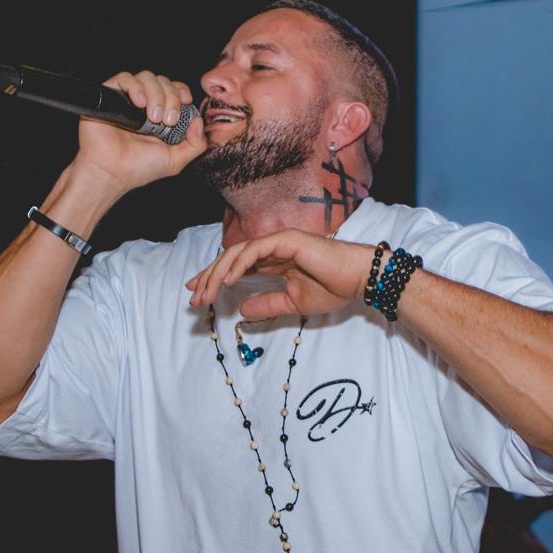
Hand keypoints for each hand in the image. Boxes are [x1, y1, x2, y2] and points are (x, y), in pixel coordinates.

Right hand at [73, 70, 206, 191]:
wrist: (112, 172)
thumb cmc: (139, 168)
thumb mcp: (176, 160)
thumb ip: (196, 144)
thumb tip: (199, 121)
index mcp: (161, 115)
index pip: (175, 89)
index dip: (182, 91)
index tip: (186, 101)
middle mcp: (145, 104)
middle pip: (164, 81)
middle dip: (171, 98)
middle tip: (167, 120)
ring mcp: (128, 99)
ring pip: (147, 77)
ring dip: (156, 94)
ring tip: (152, 117)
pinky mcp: (110, 96)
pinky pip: (125, 78)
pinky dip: (136, 87)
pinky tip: (139, 103)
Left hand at [186, 230, 376, 320]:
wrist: (357, 280)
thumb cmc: (333, 289)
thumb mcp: (293, 303)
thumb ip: (268, 305)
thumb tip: (242, 312)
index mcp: (273, 261)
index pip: (236, 266)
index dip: (214, 278)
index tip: (197, 294)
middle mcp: (272, 248)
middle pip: (230, 258)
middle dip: (209, 277)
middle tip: (194, 298)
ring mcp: (278, 242)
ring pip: (237, 252)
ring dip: (218, 272)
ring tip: (206, 292)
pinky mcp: (286, 239)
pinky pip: (255, 250)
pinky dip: (238, 263)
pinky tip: (228, 280)